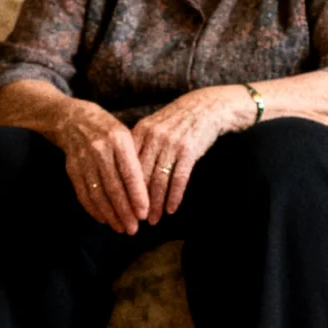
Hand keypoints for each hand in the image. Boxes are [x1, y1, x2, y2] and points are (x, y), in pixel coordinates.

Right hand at [52, 98, 145, 232]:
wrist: (72, 119)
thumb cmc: (107, 128)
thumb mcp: (125, 134)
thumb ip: (135, 160)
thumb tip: (147, 193)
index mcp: (118, 139)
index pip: (130, 172)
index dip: (137, 195)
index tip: (144, 213)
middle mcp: (100, 149)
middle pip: (113, 187)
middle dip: (124, 211)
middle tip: (134, 229)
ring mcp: (83, 159)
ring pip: (98, 193)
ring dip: (110, 214)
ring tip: (120, 228)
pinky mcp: (72, 168)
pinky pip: (83, 193)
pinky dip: (93, 208)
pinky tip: (103, 218)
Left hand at [125, 85, 249, 223]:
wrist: (207, 107)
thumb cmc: (177, 121)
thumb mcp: (153, 127)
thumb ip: (138, 147)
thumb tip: (123, 175)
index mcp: (140, 132)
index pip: (126, 165)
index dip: (122, 189)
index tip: (120, 206)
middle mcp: (153, 137)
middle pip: (140, 176)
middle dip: (137, 201)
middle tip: (135, 220)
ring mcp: (171, 144)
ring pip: (158, 180)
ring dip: (156, 204)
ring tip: (153, 219)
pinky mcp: (188, 150)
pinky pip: (178, 178)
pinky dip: (174, 196)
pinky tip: (171, 209)